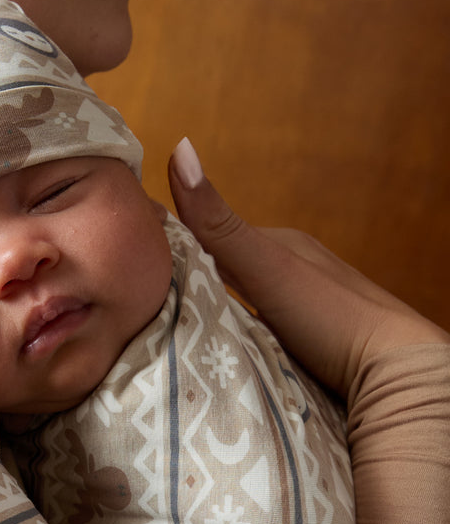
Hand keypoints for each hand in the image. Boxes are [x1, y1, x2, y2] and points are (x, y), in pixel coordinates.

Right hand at [165, 137, 447, 397]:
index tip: (132, 260)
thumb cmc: (331, 316)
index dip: (172, 246)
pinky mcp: (308, 349)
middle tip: (143, 304)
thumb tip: (180, 147)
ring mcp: (303, 311)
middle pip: (226, 273)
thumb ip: (218, 223)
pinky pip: (257, 337)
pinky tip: (219, 356)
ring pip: (241, 306)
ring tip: (172, 333)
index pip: (212, 237)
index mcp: (282, 245)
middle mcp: (294, 272)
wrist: (392, 376)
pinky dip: (234, 340)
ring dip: (212, 315)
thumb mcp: (265, 266)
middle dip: (189, 283)